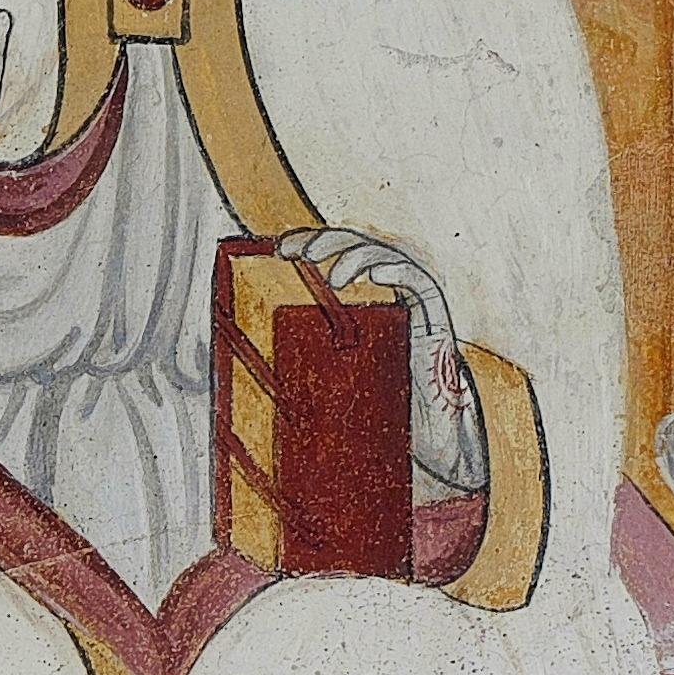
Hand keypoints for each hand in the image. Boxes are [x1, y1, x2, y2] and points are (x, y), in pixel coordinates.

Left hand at [275, 225, 483, 493]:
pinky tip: (376, 276)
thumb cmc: (377, 405)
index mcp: (360, 295)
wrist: (428, 432)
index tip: (280, 248)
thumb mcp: (332, 379)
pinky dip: (398, 273)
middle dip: (327, 241)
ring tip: (334, 277)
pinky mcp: (435, 316)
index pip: (333, 254)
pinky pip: (419, 282)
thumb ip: (302, 371)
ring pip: (387, 256)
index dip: (309, 242)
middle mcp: (387, 290)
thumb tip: (238, 387)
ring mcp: (412, 300)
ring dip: (357, 257)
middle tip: (300, 254)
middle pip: (357, 245)